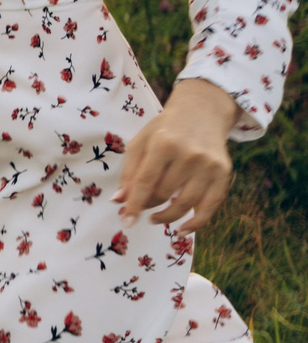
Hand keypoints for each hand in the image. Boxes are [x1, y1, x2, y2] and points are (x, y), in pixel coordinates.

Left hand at [118, 78, 238, 229]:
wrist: (202, 113)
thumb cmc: (164, 130)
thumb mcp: (141, 143)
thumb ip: (129, 172)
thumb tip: (119, 201)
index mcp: (164, 144)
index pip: (145, 181)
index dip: (134, 204)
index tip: (126, 221)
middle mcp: (189, 155)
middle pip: (164, 193)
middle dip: (149, 205)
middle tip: (142, 208)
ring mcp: (209, 165)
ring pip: (185, 203)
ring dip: (167, 217)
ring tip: (156, 218)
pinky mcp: (223, 173)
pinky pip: (210, 206)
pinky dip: (196, 223)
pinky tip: (182, 230)